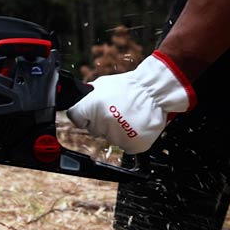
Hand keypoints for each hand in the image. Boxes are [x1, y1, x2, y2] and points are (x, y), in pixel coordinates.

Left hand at [67, 51, 195, 153]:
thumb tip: (79, 102)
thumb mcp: (102, 84)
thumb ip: (88, 96)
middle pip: (93, 129)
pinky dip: (129, 139)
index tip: (88, 114)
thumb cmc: (130, 87)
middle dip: (100, 122)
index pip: (75, 117)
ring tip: (128, 116)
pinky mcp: (132, 145)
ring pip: (110, 138)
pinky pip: (125, 145)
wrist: (155, 91)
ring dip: (116, 130)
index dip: (82, 115)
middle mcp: (103, 122)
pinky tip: (135, 126)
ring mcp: (118, 136)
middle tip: (115, 112)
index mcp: (92, 107)